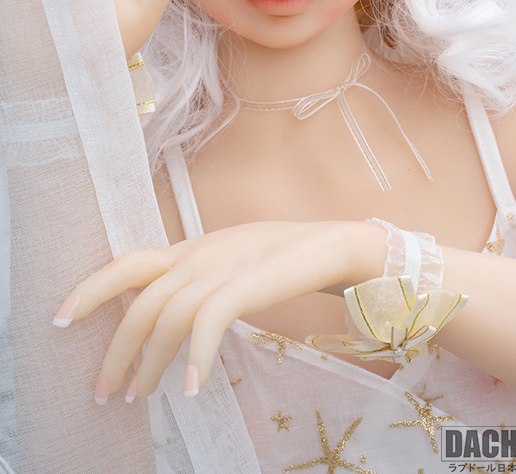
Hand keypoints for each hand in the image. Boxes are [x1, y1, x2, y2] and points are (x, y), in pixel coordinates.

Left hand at [51, 220, 376, 403]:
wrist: (329, 244)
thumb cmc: (281, 255)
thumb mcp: (228, 258)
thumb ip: (196, 275)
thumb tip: (168, 309)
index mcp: (189, 249)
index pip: (126, 263)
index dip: (89, 288)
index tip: (60, 319)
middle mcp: (197, 256)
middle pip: (138, 299)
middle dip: (114, 348)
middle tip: (103, 391)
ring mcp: (220, 269)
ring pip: (166, 317)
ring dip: (149, 362)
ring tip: (141, 396)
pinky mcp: (245, 286)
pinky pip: (207, 324)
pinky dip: (194, 357)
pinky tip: (190, 386)